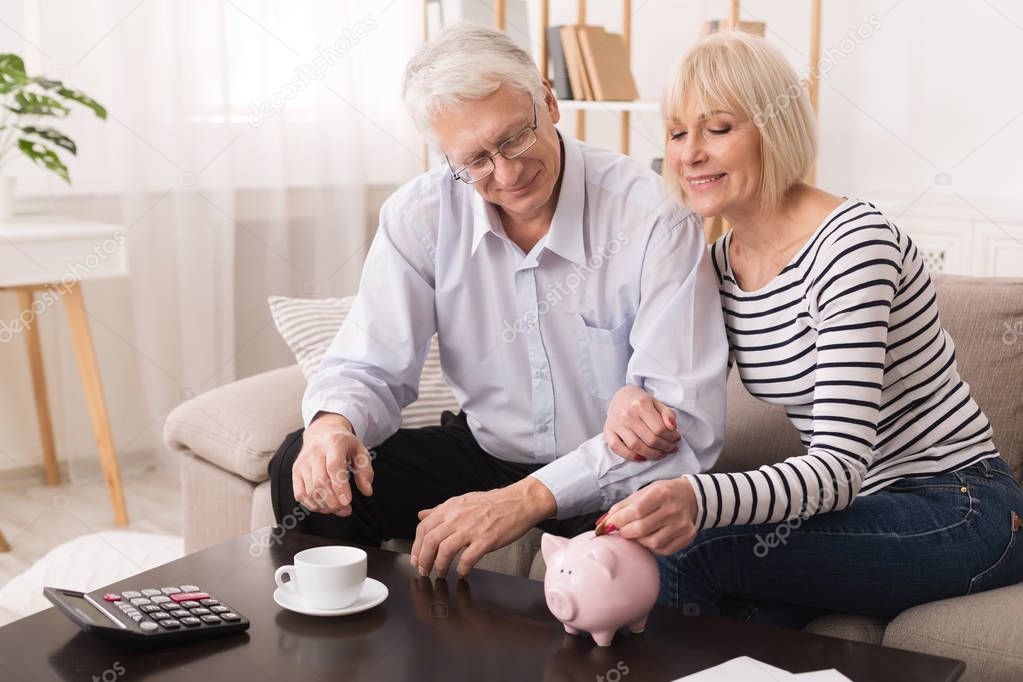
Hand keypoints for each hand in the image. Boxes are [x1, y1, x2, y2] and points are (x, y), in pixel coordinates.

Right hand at [291, 412, 373, 515]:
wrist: (322, 432)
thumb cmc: (343, 444)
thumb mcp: (360, 451)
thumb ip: (365, 471)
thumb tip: (367, 491)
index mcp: (334, 443)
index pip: (334, 467)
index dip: (340, 487)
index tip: (347, 502)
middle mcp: (315, 452)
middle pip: (320, 482)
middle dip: (333, 502)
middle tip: (346, 509)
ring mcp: (303, 462)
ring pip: (310, 491)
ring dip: (325, 506)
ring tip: (338, 509)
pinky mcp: (296, 471)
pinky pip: (300, 494)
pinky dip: (312, 505)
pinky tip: (324, 506)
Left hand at [410, 477, 556, 577]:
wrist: (519, 502)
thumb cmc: (493, 503)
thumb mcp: (462, 501)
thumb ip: (440, 510)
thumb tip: (422, 515)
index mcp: (451, 507)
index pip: (424, 528)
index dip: (416, 546)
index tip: (416, 558)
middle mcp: (458, 517)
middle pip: (430, 541)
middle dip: (423, 560)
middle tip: (424, 571)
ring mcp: (472, 528)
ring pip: (445, 550)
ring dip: (439, 566)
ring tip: (440, 574)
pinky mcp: (486, 540)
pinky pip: (468, 558)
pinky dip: (462, 569)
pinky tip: (462, 572)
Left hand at [602, 477, 697, 555]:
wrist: (691, 496)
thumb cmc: (663, 493)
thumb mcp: (644, 492)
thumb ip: (623, 506)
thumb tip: (603, 523)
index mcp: (661, 493)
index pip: (635, 512)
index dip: (618, 521)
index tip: (609, 525)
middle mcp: (674, 509)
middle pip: (641, 529)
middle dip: (626, 532)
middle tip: (622, 530)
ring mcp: (682, 525)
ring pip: (652, 543)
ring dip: (639, 540)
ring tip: (638, 532)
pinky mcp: (688, 536)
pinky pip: (664, 550)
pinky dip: (652, 546)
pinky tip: (652, 536)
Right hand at [604, 384, 680, 461]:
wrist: (621, 395)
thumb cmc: (641, 400)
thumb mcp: (657, 402)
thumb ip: (668, 414)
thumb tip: (673, 427)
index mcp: (640, 404)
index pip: (660, 428)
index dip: (671, 437)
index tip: (676, 438)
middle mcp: (627, 414)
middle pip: (650, 439)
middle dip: (665, 447)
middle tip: (671, 447)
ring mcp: (616, 423)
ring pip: (635, 446)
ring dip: (652, 454)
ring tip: (661, 453)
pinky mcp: (608, 430)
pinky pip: (617, 448)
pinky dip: (630, 456)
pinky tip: (642, 457)